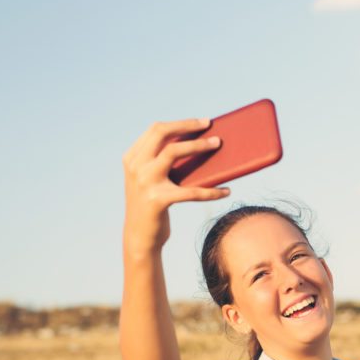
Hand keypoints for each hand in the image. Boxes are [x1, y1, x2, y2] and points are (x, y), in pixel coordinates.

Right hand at [122, 118, 229, 253]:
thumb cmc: (154, 206)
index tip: (202, 122)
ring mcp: (144, 182)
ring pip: (173, 153)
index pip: (156, 130)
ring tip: (218, 145)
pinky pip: (191, 191)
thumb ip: (164, 164)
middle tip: (210, 125)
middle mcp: (135, 166)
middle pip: (162, 133)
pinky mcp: (158, 200)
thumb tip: (202, 148)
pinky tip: (226, 191)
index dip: (180, 123)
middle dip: (188, 126)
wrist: (140, 237)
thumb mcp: (153, 181)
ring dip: (199, 146)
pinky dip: (211, 191)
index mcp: (132, 158)